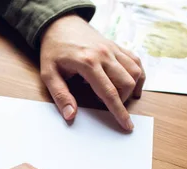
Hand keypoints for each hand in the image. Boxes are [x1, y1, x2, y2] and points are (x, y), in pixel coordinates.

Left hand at [39, 14, 145, 130]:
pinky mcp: (116, 46)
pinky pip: (135, 60)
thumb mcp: (49, 74)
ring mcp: (112, 49)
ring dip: (131, 87)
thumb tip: (71, 115)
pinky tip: (130, 82)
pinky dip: (137, 73)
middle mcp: (104, 55)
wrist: (60, 23)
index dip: (119, 112)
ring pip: (135, 71)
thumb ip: (60, 95)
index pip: (109, 93)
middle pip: (126, 83)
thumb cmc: (53, 50)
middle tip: (108, 104)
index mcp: (88, 63)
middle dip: (122, 100)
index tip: (127, 125)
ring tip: (119, 95)